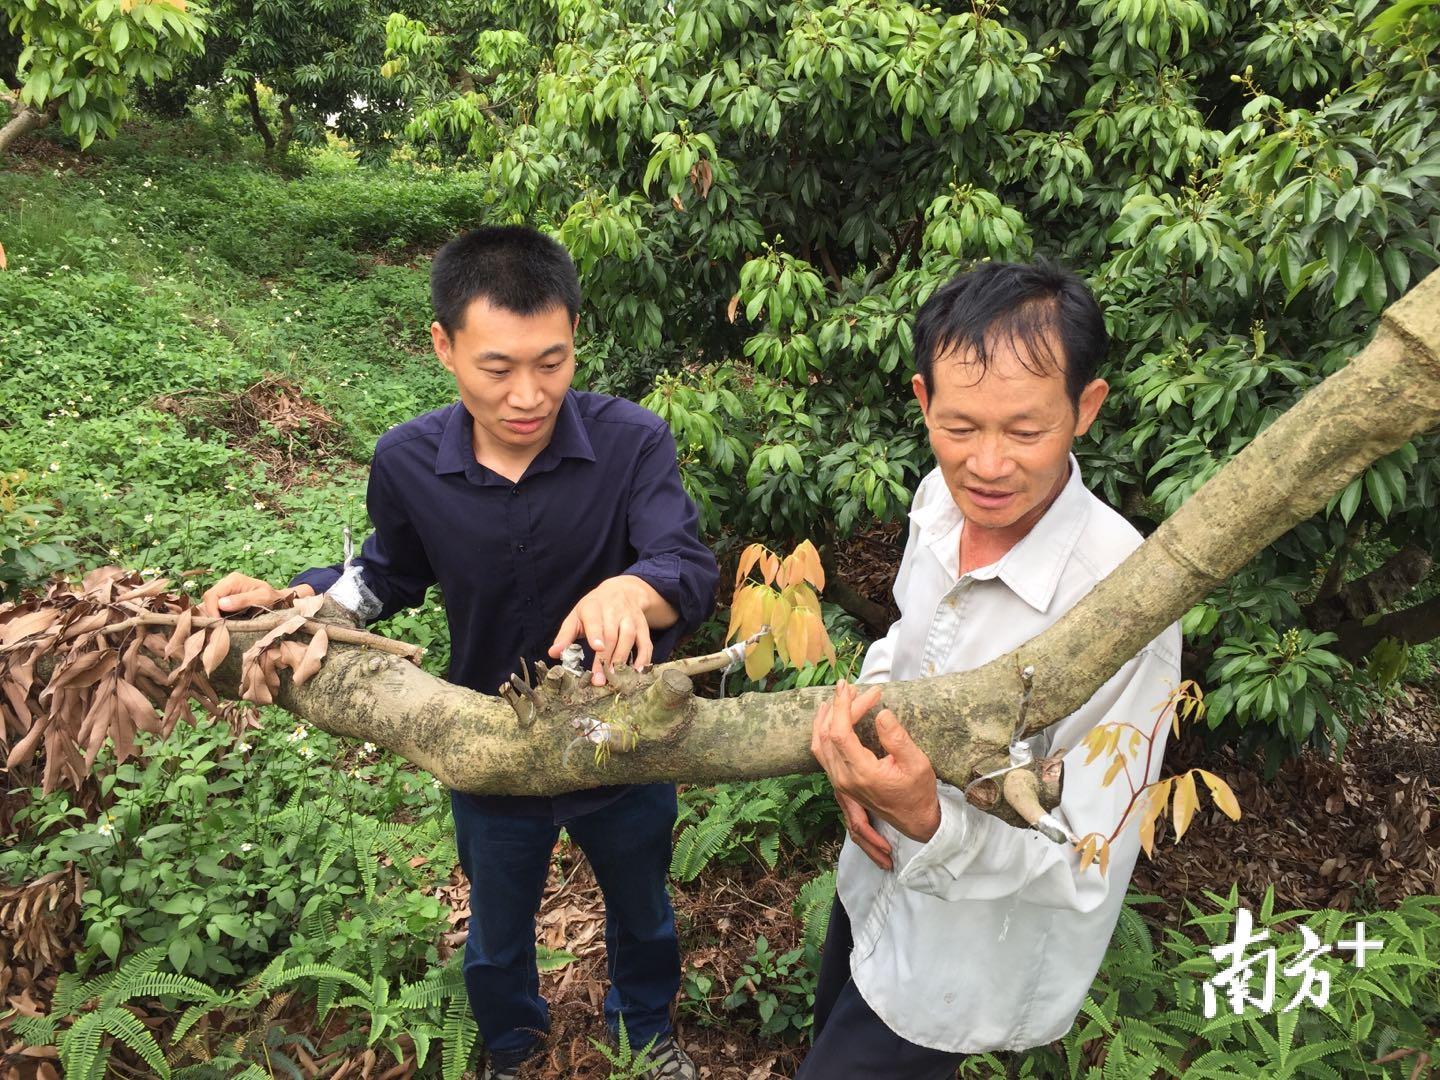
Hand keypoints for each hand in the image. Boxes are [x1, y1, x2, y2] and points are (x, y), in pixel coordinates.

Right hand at [200, 573, 312, 617]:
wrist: (279, 599)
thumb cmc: (273, 598)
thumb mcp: (262, 598)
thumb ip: (243, 600)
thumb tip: (222, 604)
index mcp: (233, 580)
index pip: (212, 595)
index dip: (212, 610)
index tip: (219, 624)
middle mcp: (226, 582)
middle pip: (208, 598)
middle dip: (211, 613)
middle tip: (220, 627)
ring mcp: (225, 589)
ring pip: (209, 603)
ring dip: (214, 615)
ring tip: (222, 626)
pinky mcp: (226, 597)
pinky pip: (215, 606)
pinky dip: (217, 615)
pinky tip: (224, 622)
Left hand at [547, 575, 672, 685]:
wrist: (622, 590)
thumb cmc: (593, 608)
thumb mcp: (576, 616)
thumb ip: (565, 635)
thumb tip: (553, 653)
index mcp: (593, 607)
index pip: (595, 621)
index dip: (596, 634)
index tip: (597, 648)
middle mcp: (614, 610)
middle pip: (612, 634)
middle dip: (606, 658)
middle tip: (600, 679)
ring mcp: (630, 618)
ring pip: (629, 637)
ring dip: (623, 658)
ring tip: (615, 678)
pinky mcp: (643, 626)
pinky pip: (646, 642)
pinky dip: (644, 658)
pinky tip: (637, 672)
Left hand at [811, 679, 941, 854]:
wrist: (914, 820)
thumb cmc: (918, 791)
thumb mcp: (917, 763)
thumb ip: (897, 739)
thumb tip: (881, 714)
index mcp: (862, 773)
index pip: (840, 733)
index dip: (842, 706)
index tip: (850, 687)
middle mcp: (844, 778)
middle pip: (829, 734)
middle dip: (841, 707)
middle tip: (857, 689)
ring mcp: (839, 781)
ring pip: (819, 744)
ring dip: (826, 717)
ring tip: (838, 697)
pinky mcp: (839, 781)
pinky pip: (821, 753)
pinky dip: (822, 732)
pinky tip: (829, 718)